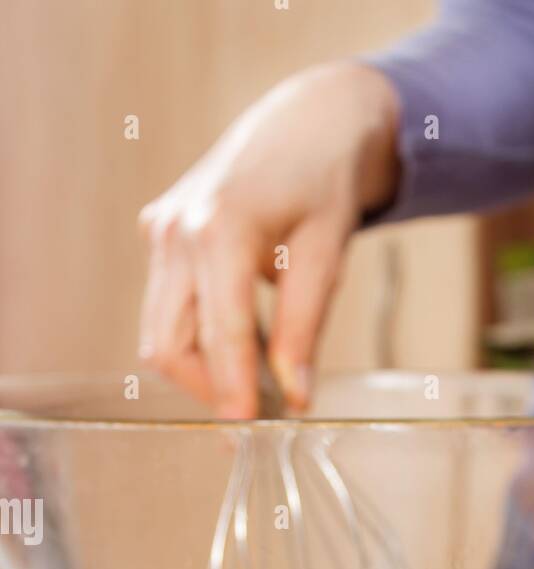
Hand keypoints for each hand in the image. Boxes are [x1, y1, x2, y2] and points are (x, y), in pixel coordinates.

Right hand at [138, 64, 398, 416]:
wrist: (303, 125)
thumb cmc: (322, 184)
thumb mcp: (326, 254)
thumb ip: (305, 328)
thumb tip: (296, 397)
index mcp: (219, 227)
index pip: (218, 332)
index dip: (232, 389)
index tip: (248, 430)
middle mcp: (176, 229)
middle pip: (170, 344)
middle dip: (209, 389)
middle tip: (257, 417)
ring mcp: (160, 231)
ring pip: (161, 334)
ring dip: (203, 370)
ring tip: (257, 386)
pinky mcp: (159, 237)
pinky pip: (168, 310)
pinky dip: (201, 340)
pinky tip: (246, 349)